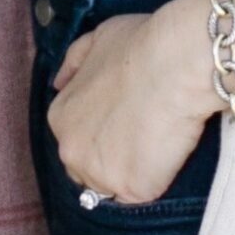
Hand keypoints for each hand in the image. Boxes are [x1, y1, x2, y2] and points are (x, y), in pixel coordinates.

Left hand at [47, 0, 220, 207]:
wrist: (176, 62)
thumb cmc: (141, 46)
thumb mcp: (97, 40)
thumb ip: (73, 64)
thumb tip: (58, 83)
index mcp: (60, 117)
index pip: (77, 141)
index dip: (106, 134)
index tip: (129, 121)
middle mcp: (70, 150)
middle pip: (89, 169)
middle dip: (113, 158)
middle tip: (146, 134)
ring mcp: (99, 174)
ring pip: (114, 187)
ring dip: (134, 172)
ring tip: (159, 144)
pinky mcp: (132, 189)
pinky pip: (145, 194)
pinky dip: (159, 180)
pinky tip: (171, 153)